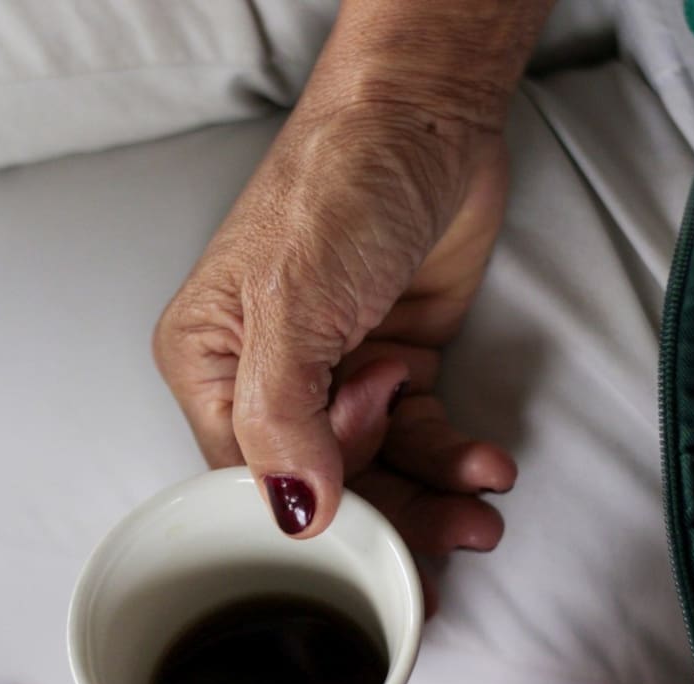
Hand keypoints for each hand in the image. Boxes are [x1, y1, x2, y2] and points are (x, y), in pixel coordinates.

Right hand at [154, 0, 548, 538]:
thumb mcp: (294, 302)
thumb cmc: (337, 183)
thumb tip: (294, 513)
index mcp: (209, 364)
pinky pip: (421, 434)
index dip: (307, 518)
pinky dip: (453, 455)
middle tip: (437, 555)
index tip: (363, 555)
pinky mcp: (396, 364)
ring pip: (377, 469)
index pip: (246, 480)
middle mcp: (267, 378)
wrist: (427, 117)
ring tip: (477, 515)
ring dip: (429, 497)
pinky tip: (484, 465)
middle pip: (318, 485)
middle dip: (382, 521)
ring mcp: (336, 374)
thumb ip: (281, 416)